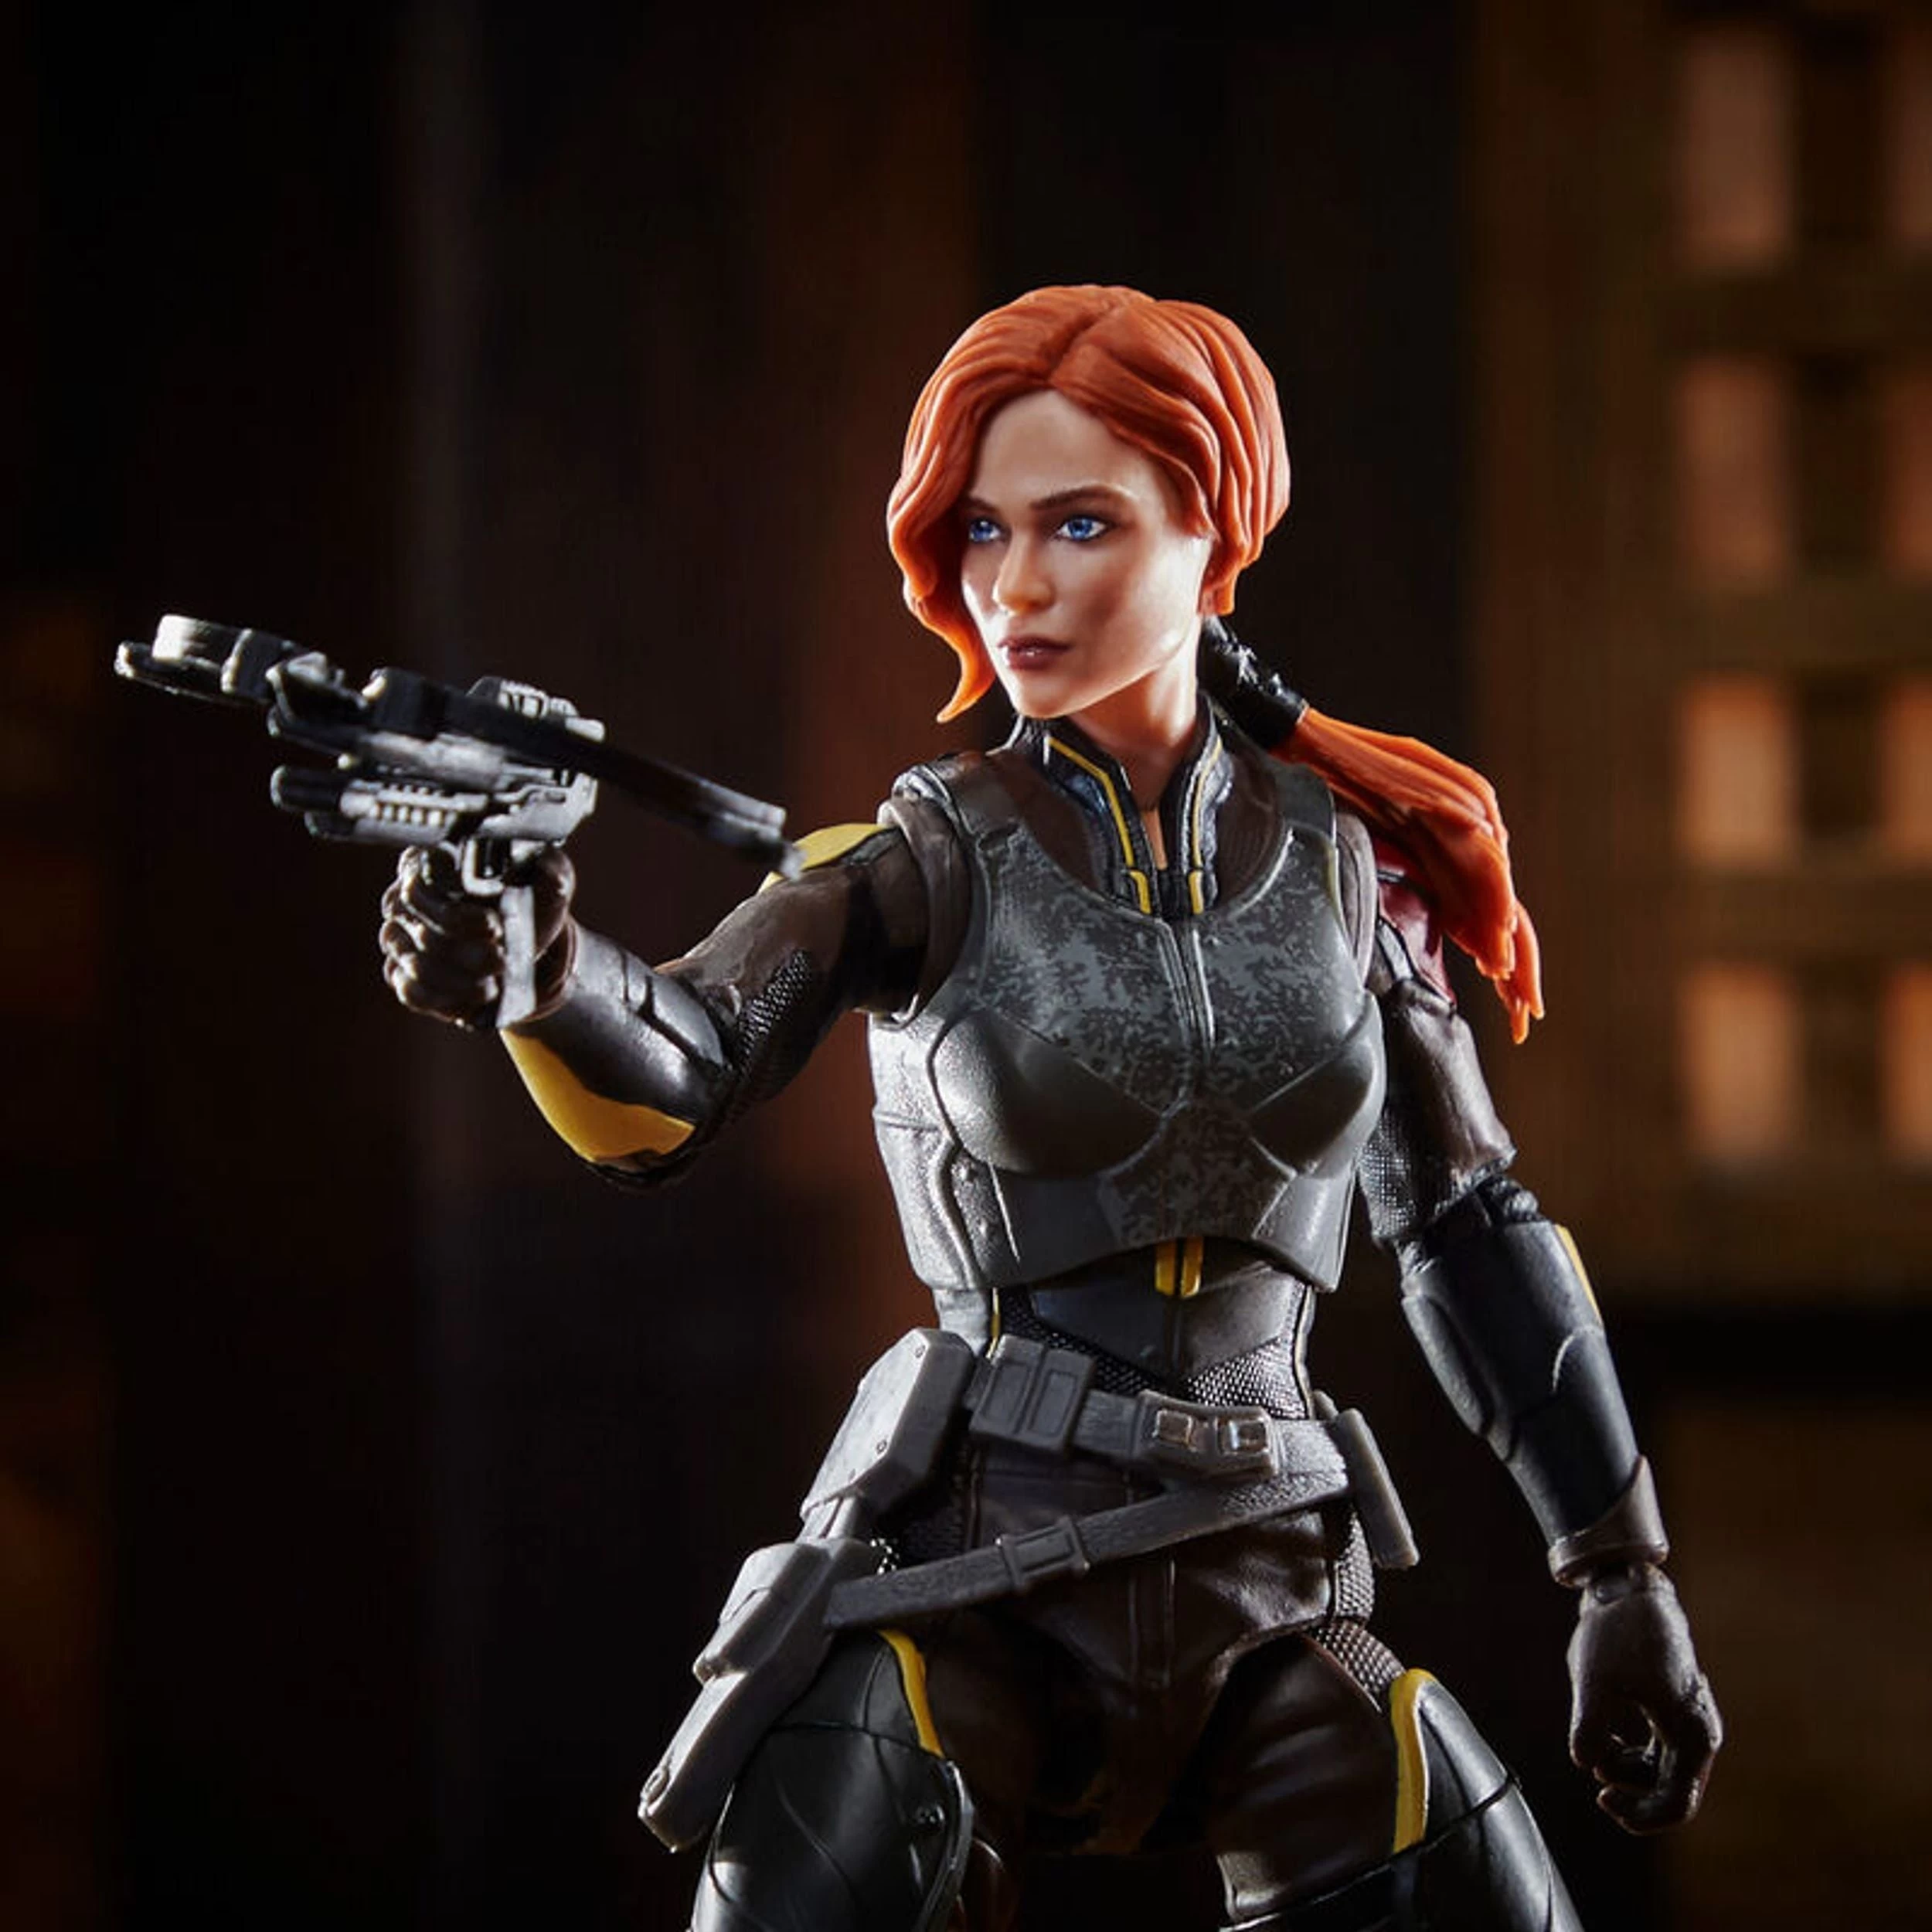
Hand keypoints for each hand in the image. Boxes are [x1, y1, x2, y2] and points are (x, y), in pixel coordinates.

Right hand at [378, 844, 574, 1026]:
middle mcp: (403, 899)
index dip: (456, 913)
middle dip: (465, 953)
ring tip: (495, 985)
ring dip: (460, 980)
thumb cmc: (531, 905)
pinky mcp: (401, 973)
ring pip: (418, 965)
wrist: (530, 947)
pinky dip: (447, 1000)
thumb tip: (547, 867)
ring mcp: (397, 937)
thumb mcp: (549, 882)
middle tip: (501, 960)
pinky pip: (413, 992)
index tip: (494, 926)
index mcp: (430, 863)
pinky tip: (476, 997)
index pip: (422, 886)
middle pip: (422, 931)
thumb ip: (552, 868)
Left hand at [1568, 1563, 1720, 1831]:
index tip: (1602, 1798)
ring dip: (1626, 1772)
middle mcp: (1698, 1733)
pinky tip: (1602, 1742)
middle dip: (1632, 1794)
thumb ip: (1588, 1727)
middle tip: (1597, 1782)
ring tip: (1596, 1747)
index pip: (1679, 1804)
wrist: (1630, 1589)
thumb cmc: (1618, 1633)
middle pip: (1671, 1793)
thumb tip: (1584, 1764)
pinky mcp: (1670, 1712)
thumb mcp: (1595, 1680)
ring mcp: (1686, 1723)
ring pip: (1660, 1773)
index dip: (1642, 1815)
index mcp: (1692, 1734)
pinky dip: (1628, 1755)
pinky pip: (1654, 1754)